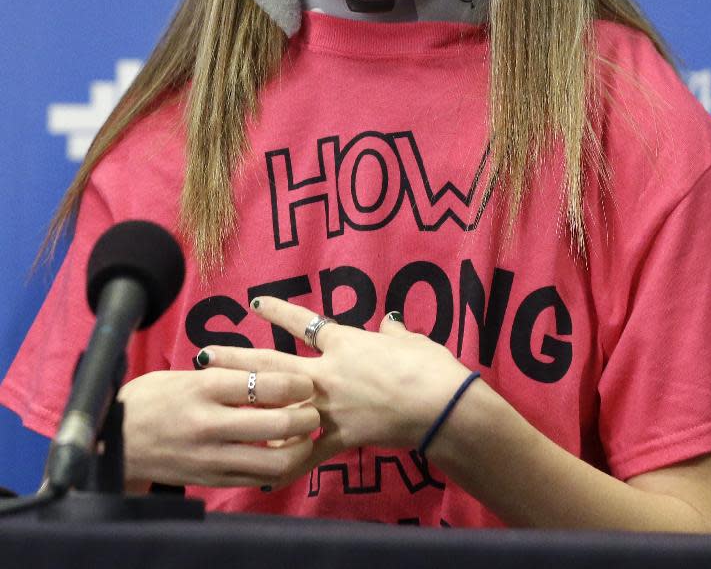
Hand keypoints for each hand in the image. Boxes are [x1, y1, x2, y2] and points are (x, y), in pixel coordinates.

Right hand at [117, 366, 318, 488]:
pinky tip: (285, 454)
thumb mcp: (187, 375)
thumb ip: (227, 374)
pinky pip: (257, 478)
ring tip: (306, 435)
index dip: (296, 384)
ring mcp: (211, 457)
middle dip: (306, 417)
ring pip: (273, 461)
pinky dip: (279, 468)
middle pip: (277, 425)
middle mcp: (210, 424)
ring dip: (299, 448)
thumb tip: (271, 371)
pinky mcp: (211, 480)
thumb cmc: (153, 398)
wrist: (115, 442)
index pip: (265, 385)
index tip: (306, 381)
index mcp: (204, 389)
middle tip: (314, 409)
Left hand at [201, 297, 468, 465]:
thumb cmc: (428, 365)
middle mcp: (328, 373)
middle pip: (272, 365)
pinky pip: (309, 452)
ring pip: (279, 405)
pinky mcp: (341, 437)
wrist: (439, 403)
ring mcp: (331, 407)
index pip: (304, 323)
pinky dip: (288, 463)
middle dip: (237, 359)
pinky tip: (264, 472)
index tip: (254, 303)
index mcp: (345, 343)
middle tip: (206, 352)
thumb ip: (393, 333)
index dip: (277, 312)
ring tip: (220, 404)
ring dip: (247, 405)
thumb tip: (389, 325)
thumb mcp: (411, 340)